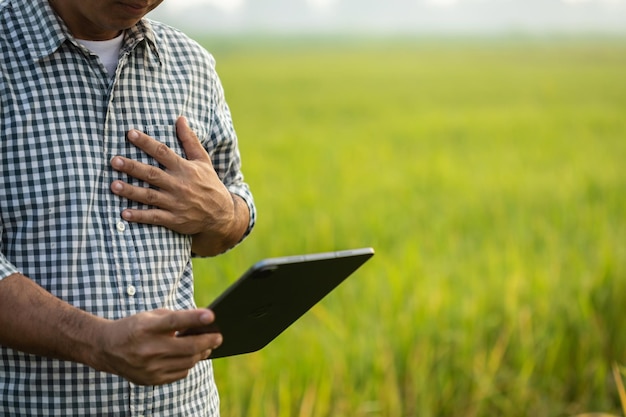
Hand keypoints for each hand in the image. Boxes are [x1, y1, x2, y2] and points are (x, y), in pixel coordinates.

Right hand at [92, 309, 221, 385]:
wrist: (106, 348)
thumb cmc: (135, 327)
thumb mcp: (151, 316)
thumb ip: (175, 318)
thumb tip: (203, 322)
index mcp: (146, 328)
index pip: (173, 322)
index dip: (193, 319)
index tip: (212, 316)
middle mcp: (147, 349)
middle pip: (187, 347)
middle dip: (208, 341)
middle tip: (219, 337)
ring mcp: (149, 367)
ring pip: (187, 362)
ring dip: (201, 353)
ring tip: (207, 346)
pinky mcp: (151, 380)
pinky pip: (180, 373)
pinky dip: (189, 364)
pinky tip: (191, 357)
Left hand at [110, 116, 235, 238]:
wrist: (222, 214)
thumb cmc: (210, 184)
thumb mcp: (203, 161)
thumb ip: (190, 140)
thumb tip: (180, 119)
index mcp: (185, 168)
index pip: (163, 152)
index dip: (146, 143)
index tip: (130, 134)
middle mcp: (179, 185)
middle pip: (152, 174)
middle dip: (132, 167)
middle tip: (114, 161)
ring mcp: (176, 203)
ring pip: (150, 196)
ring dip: (131, 191)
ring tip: (113, 185)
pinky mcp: (174, 219)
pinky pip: (154, 217)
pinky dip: (140, 216)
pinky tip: (124, 213)